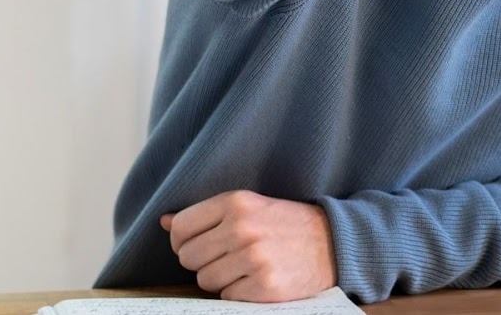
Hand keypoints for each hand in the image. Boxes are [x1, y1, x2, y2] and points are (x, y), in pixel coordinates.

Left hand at [161, 190, 335, 301]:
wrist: (336, 243)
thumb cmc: (288, 224)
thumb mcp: (251, 206)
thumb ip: (208, 214)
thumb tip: (164, 222)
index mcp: (237, 202)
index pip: (181, 228)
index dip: (183, 241)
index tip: (198, 244)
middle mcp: (243, 228)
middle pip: (188, 258)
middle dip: (203, 262)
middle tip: (229, 256)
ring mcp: (254, 258)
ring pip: (205, 281)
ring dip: (221, 279)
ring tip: (246, 267)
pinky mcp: (264, 286)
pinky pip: (227, 297)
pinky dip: (240, 292)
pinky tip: (259, 279)